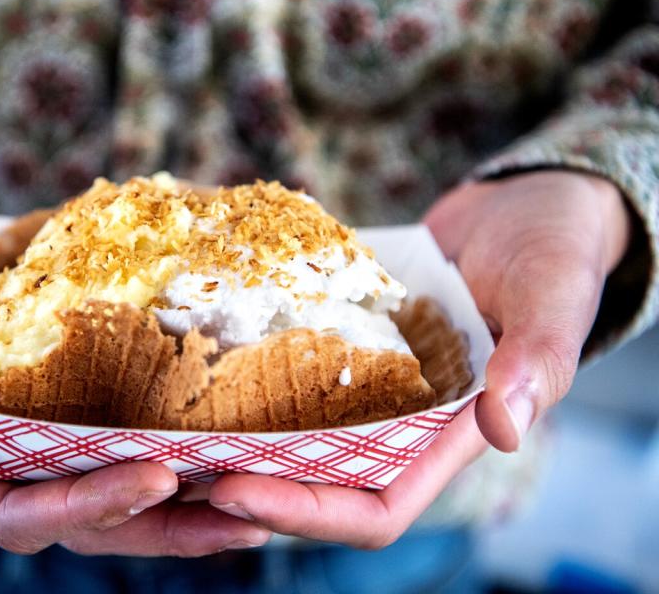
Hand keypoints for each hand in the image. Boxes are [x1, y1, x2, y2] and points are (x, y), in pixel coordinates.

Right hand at [0, 160, 269, 555]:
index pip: (23, 510)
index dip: (89, 505)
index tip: (157, 478)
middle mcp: (1, 446)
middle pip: (93, 505)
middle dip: (168, 518)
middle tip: (250, 507)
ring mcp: (35, 410)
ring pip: (118, 460)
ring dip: (188, 478)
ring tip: (266, 473)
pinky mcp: (62, 369)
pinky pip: (121, 399)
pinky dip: (170, 406)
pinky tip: (231, 396)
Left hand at [202, 170, 629, 546]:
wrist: (519, 206)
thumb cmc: (552, 250)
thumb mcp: (553, 294)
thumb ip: (539, 356)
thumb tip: (506, 426)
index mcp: (448, 438)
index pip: (374, 506)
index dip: (306, 511)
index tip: (236, 490)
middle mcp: (399, 424)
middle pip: (315, 482)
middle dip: (248, 483)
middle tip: (172, 462)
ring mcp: (366, 386)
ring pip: (294, 435)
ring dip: (236, 438)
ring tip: (165, 426)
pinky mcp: (342, 344)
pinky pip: (290, 371)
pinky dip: (249, 374)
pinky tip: (195, 357)